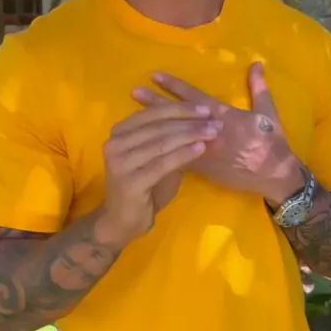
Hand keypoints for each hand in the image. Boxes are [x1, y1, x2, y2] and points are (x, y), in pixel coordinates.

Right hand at [102, 102, 222, 243]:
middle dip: (189, 122)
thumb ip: (171, 141)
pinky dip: (183, 154)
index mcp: (120, 132)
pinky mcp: (129, 181)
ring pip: (161, 142)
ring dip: (190, 135)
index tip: (206, 109)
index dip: (180, 109)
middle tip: (215, 122)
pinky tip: (200, 149)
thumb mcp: (157, 159)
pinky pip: (162, 163)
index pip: (153, 113)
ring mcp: (120, 162)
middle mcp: (115, 143)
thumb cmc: (144, 188)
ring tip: (212, 133)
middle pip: (158, 125)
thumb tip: (202, 125)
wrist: (123, 221)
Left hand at [132, 63, 305, 205]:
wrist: (273, 176)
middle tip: (135, 92)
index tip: (155, 76)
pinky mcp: (202, 169)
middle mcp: (209, 133)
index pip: (194, 98)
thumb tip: (256, 64)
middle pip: (177, 116)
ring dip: (153, 127)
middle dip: (155, 104)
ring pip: (173, 137)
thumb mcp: (268, 113)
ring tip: (133, 119)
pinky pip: (178, 158)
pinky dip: (163, 151)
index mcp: (224, 117)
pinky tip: (146, 147)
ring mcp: (203, 152)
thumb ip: (259, 88)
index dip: (174, 86)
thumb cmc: (272, 143)